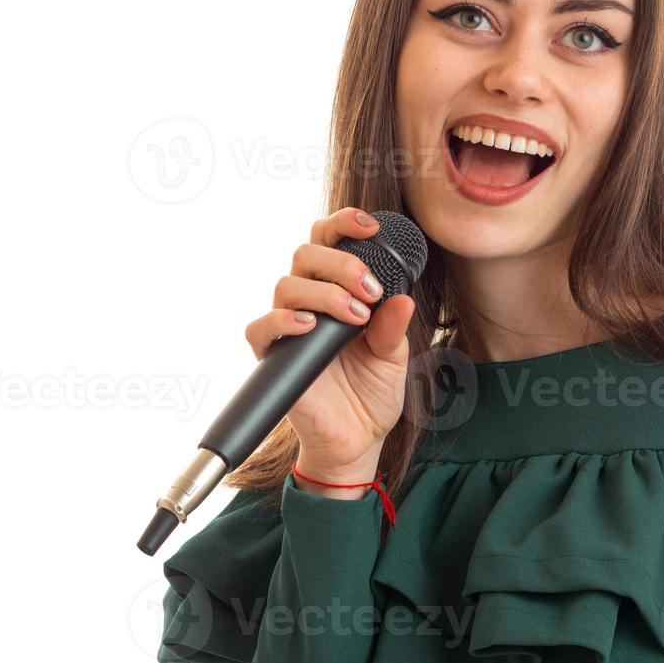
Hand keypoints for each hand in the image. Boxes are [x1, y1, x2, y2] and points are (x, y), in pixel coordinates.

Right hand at [244, 207, 415, 486]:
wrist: (358, 439)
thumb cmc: (373, 390)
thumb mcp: (395, 355)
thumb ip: (394, 326)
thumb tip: (402, 298)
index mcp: (338, 290)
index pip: (329, 241)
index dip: (344, 223)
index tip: (371, 226)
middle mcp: (309, 301)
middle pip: (306, 253)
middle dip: (341, 263)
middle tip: (370, 291)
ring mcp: (289, 327)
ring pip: (287, 284)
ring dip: (324, 292)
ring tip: (355, 317)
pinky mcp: (274, 355)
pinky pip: (261, 327)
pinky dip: (284, 320)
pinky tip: (311, 326)